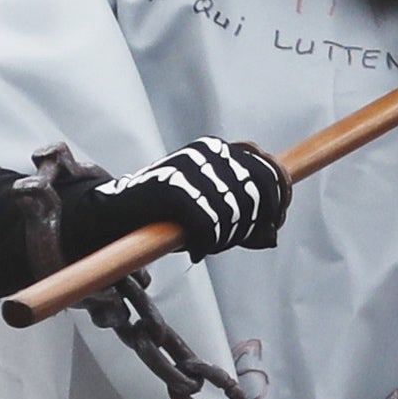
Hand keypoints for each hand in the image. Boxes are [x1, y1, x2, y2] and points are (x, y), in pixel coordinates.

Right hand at [95, 137, 289, 258]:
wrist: (117, 212)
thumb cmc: (166, 213)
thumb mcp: (210, 208)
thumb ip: (241, 216)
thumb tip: (273, 236)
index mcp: (220, 149)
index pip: (269, 168)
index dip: (280, 196)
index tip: (276, 220)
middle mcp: (210, 151)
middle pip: (259, 191)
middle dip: (255, 221)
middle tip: (235, 240)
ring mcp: (192, 167)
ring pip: (235, 211)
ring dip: (226, 238)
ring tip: (207, 245)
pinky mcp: (175, 187)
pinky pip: (209, 224)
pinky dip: (207, 243)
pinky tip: (195, 249)